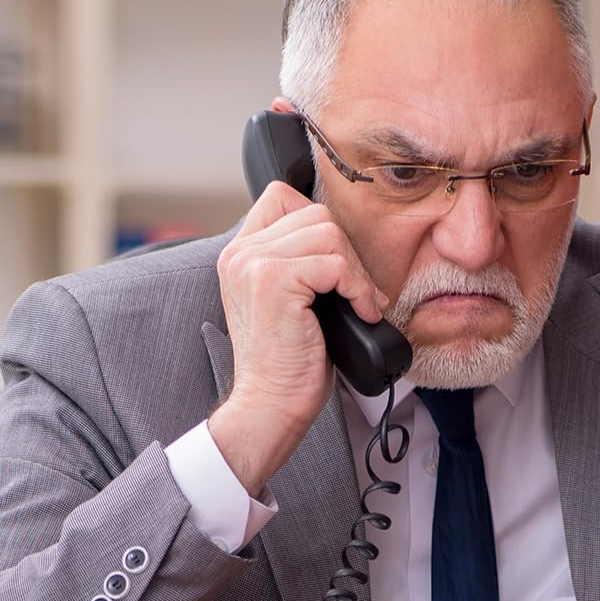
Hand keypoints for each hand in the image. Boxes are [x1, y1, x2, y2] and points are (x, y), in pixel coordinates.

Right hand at [211, 182, 387, 494]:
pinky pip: (335, 262)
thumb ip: (299, 261)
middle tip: (358, 293)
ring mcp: (252, 263)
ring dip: (356, 272)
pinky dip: (358, 288)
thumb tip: (343, 238)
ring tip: (359, 304)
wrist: (271, 404)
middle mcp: (240, 252)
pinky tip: (360, 313)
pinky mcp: (272, 280)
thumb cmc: (288, 362)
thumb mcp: (290, 301)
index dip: (320, 225)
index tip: (336, 268)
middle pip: (315, 213)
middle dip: (347, 252)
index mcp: (240, 254)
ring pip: (328, 233)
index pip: (282, 197)